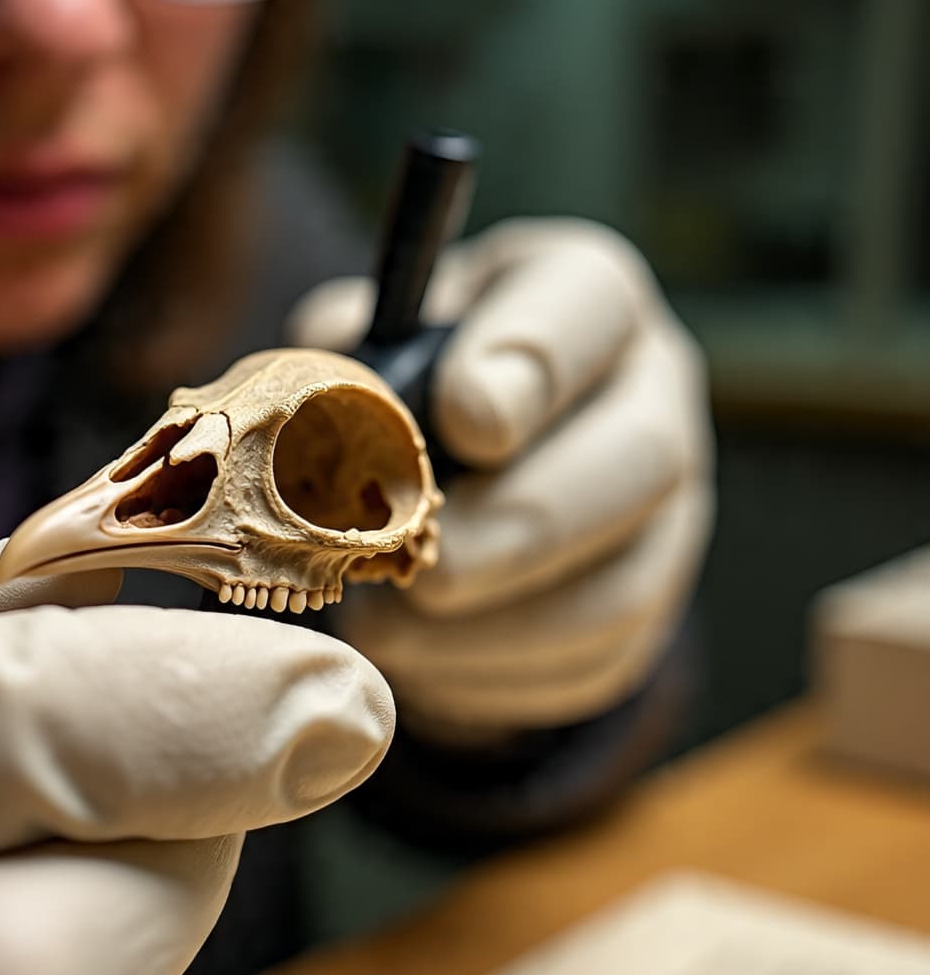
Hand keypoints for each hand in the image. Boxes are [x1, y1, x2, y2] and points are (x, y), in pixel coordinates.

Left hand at [288, 217, 713, 737]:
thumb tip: (309, 415)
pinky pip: (588, 662)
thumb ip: (350, 357)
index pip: (588, 306)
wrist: (476, 464)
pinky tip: (416, 660)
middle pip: (640, 459)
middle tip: (425, 567)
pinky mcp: (641, 612)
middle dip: (520, 523)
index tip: (459, 418)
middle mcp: (649, 399)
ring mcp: (665, 516)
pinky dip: (490, 674)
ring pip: (622, 586)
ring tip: (387, 630)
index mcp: (584, 299)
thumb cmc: (414, 382)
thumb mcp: (381, 339)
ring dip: (494, 625)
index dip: (528, 365)